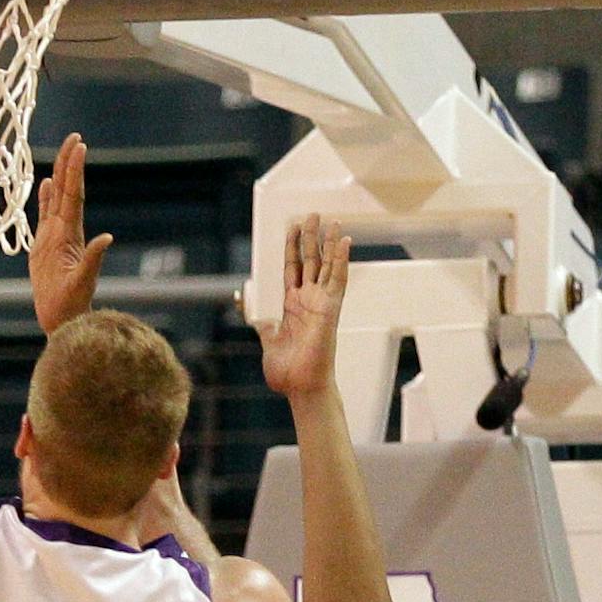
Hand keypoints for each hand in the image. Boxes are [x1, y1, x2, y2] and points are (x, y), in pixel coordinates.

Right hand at [29, 135, 110, 332]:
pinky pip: (44, 215)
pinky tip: (47, 184)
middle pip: (67, 190)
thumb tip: (107, 238)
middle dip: (69, 163)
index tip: (79, 146)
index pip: (74, 195)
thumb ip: (93, 259)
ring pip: (56, 198)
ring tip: (62, 152)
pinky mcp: (43, 245)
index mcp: (72, 234)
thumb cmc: (71, 304)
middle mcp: (65, 230)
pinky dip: (45, 198)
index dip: (75, 170)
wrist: (62, 318)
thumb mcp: (83, 282)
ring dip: (59, 175)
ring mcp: (54, 236)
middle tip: (74, 137)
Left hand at [256, 218, 350, 400]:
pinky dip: (341, 260)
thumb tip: (256, 316)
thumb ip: (265, 325)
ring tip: (331, 221)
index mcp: (291, 306)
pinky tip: (344, 242)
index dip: (292, 248)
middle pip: (309, 261)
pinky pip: (337, 280)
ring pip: (325, 265)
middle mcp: (307, 301)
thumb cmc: (288, 372)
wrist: (301, 386)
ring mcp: (320, 303)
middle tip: (313, 215)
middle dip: (310, 237)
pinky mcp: (330, 309)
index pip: (292, 269)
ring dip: (328, 243)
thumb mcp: (269, 342)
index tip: (293, 229)